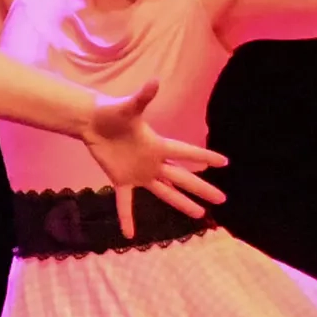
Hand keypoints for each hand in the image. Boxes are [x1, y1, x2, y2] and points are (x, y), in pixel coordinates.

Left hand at [81, 82, 227, 234]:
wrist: (92, 122)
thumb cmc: (113, 113)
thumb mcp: (129, 107)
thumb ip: (143, 97)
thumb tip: (155, 81)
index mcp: (158, 145)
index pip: (186, 152)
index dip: (204, 156)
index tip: (225, 162)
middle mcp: (154, 162)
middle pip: (182, 178)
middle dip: (202, 188)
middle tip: (222, 199)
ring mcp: (139, 173)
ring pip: (164, 192)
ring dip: (181, 203)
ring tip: (200, 215)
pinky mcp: (122, 180)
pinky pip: (126, 203)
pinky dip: (127, 218)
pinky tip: (130, 234)